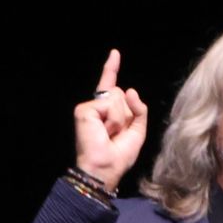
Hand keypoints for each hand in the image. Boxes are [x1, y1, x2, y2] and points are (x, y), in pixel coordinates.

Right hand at [73, 49, 147, 191]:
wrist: (105, 168)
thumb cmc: (118, 156)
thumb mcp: (137, 131)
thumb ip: (139, 110)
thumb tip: (129, 89)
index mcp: (107, 111)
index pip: (111, 86)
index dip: (112, 69)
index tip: (115, 54)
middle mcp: (96, 107)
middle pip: (121, 93)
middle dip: (127, 114)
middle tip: (116, 134)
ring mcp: (89, 108)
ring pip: (118, 99)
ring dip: (120, 119)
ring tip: (110, 135)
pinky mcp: (84, 110)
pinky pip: (111, 106)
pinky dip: (113, 121)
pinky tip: (104, 132)